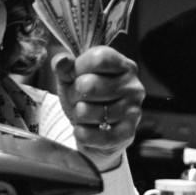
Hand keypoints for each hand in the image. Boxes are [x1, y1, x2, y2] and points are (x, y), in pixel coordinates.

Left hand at [52, 46, 144, 170]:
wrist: (94, 128)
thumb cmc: (84, 96)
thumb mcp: (71, 77)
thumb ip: (64, 66)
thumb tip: (61, 60)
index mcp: (124, 66)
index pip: (98, 59)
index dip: (79, 68)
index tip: (76, 75)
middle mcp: (134, 87)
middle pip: (88, 85)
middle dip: (73, 94)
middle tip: (78, 99)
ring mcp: (133, 111)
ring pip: (86, 111)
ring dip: (76, 114)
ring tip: (82, 114)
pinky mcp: (128, 134)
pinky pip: (94, 135)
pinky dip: (81, 133)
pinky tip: (82, 129)